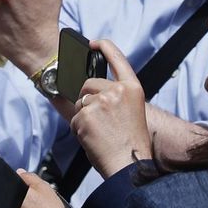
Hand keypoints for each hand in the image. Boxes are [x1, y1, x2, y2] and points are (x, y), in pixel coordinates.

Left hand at [69, 39, 151, 177]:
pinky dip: (79, 131)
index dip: (103, 46)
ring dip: (83, 117)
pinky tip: (93, 139)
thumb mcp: (131, 111)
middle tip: (100, 121)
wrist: (129, 164)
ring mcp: (100, 102)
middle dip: (86, 99)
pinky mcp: (86, 115)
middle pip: (88, 83)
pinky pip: (74, 119)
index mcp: (132, 88)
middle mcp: (117, 90)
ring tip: (100, 133)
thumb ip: (116, 96)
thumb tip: (92, 89)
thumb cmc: (131, 143)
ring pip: (79, 103)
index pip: (117, 57)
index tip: (93, 43)